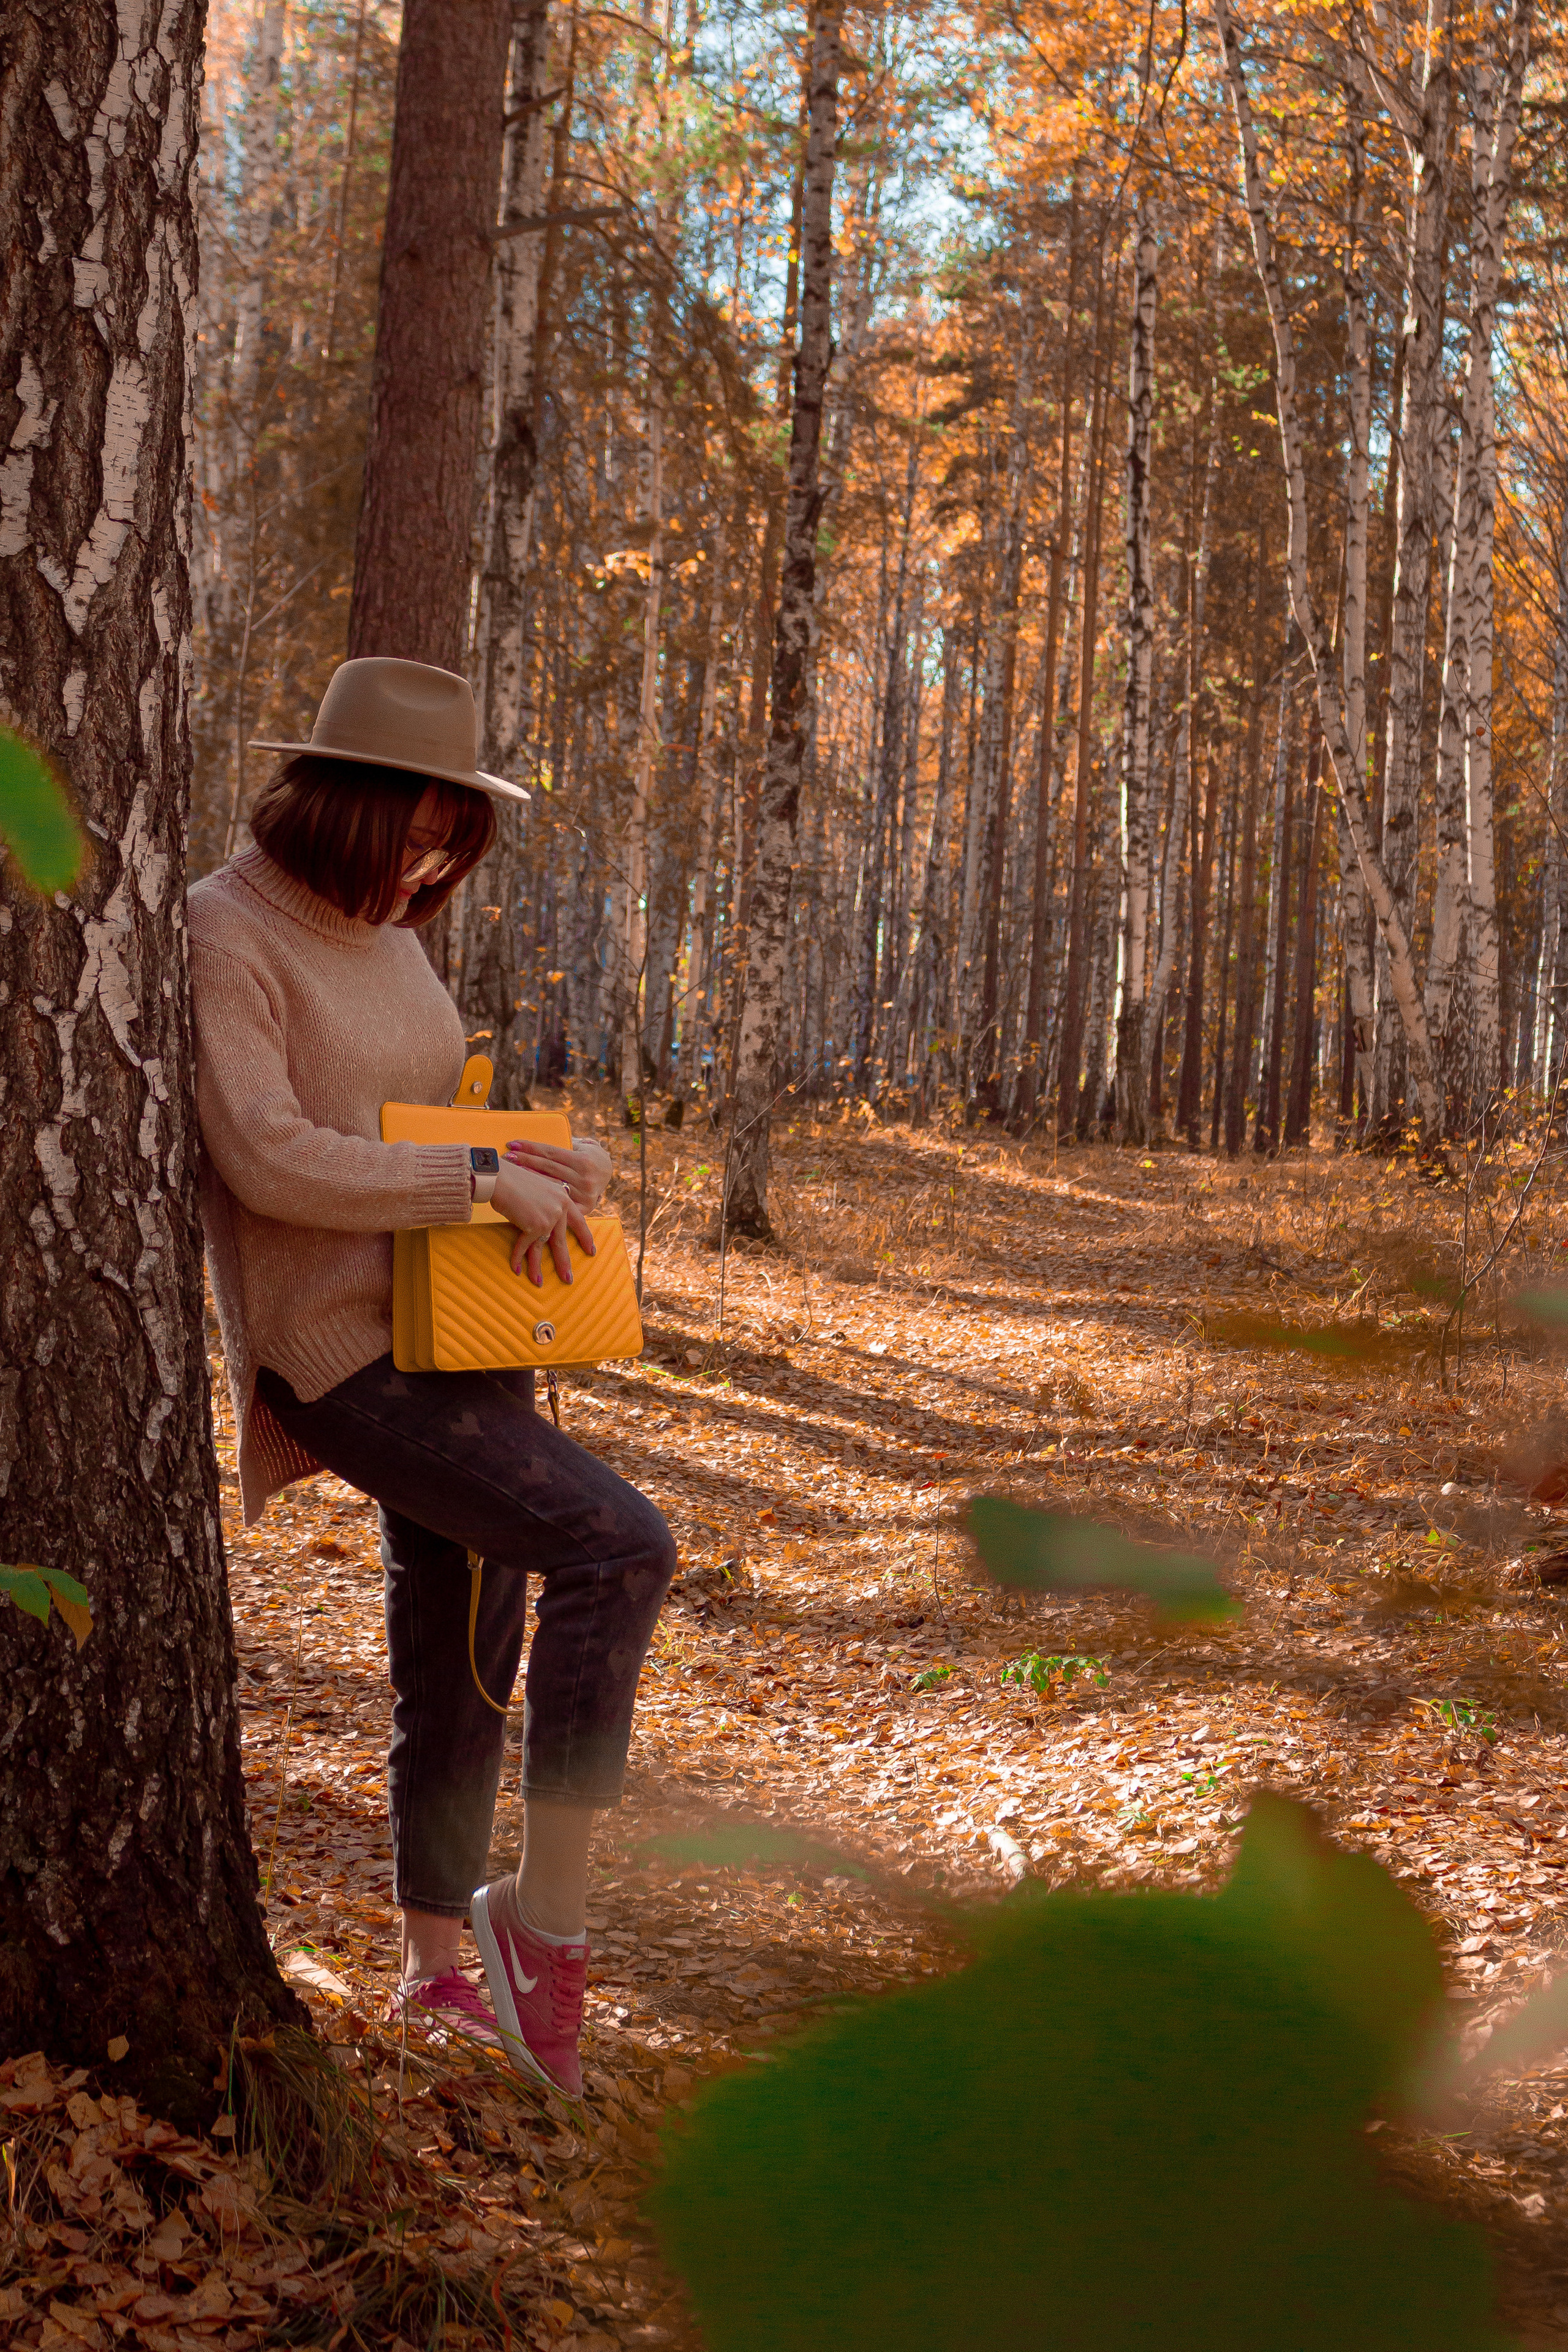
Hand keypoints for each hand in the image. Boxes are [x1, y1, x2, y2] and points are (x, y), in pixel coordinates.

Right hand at [490, 1159, 596, 1286]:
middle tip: (568, 1278)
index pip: (579, 1221)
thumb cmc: (513, 1181)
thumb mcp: (538, 1189)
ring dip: (537, 1267)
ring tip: (538, 1282)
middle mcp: (560, 1207)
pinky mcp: (535, 1225)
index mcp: (563, 1196)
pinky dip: (517, 1258)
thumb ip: (547, 1203)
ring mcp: (549, 1216)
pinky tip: (515, 1268)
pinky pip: (526, 1246)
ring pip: (543, 1247)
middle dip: (563, 1262)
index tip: (591, 1251)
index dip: (585, 1237)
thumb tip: (544, 1226)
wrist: (499, 1177)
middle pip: (561, 1240)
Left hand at [503, 1136, 610, 1212]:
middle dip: (525, 1160)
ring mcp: (583, 1195)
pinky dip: (543, 1194)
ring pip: (549, 1184)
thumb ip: (569, 1143)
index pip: (550, 1153)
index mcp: (583, 1161)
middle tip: (506, 1156)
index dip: (530, 1147)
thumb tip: (550, 1137)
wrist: (610, 1172)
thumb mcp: (585, 1145)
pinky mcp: (584, 1207)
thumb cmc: (590, 1155)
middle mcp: (584, 1178)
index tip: (512, 1143)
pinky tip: (529, 1189)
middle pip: (547, 1167)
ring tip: (511, 1169)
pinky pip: (559, 1200)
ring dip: (529, 1176)